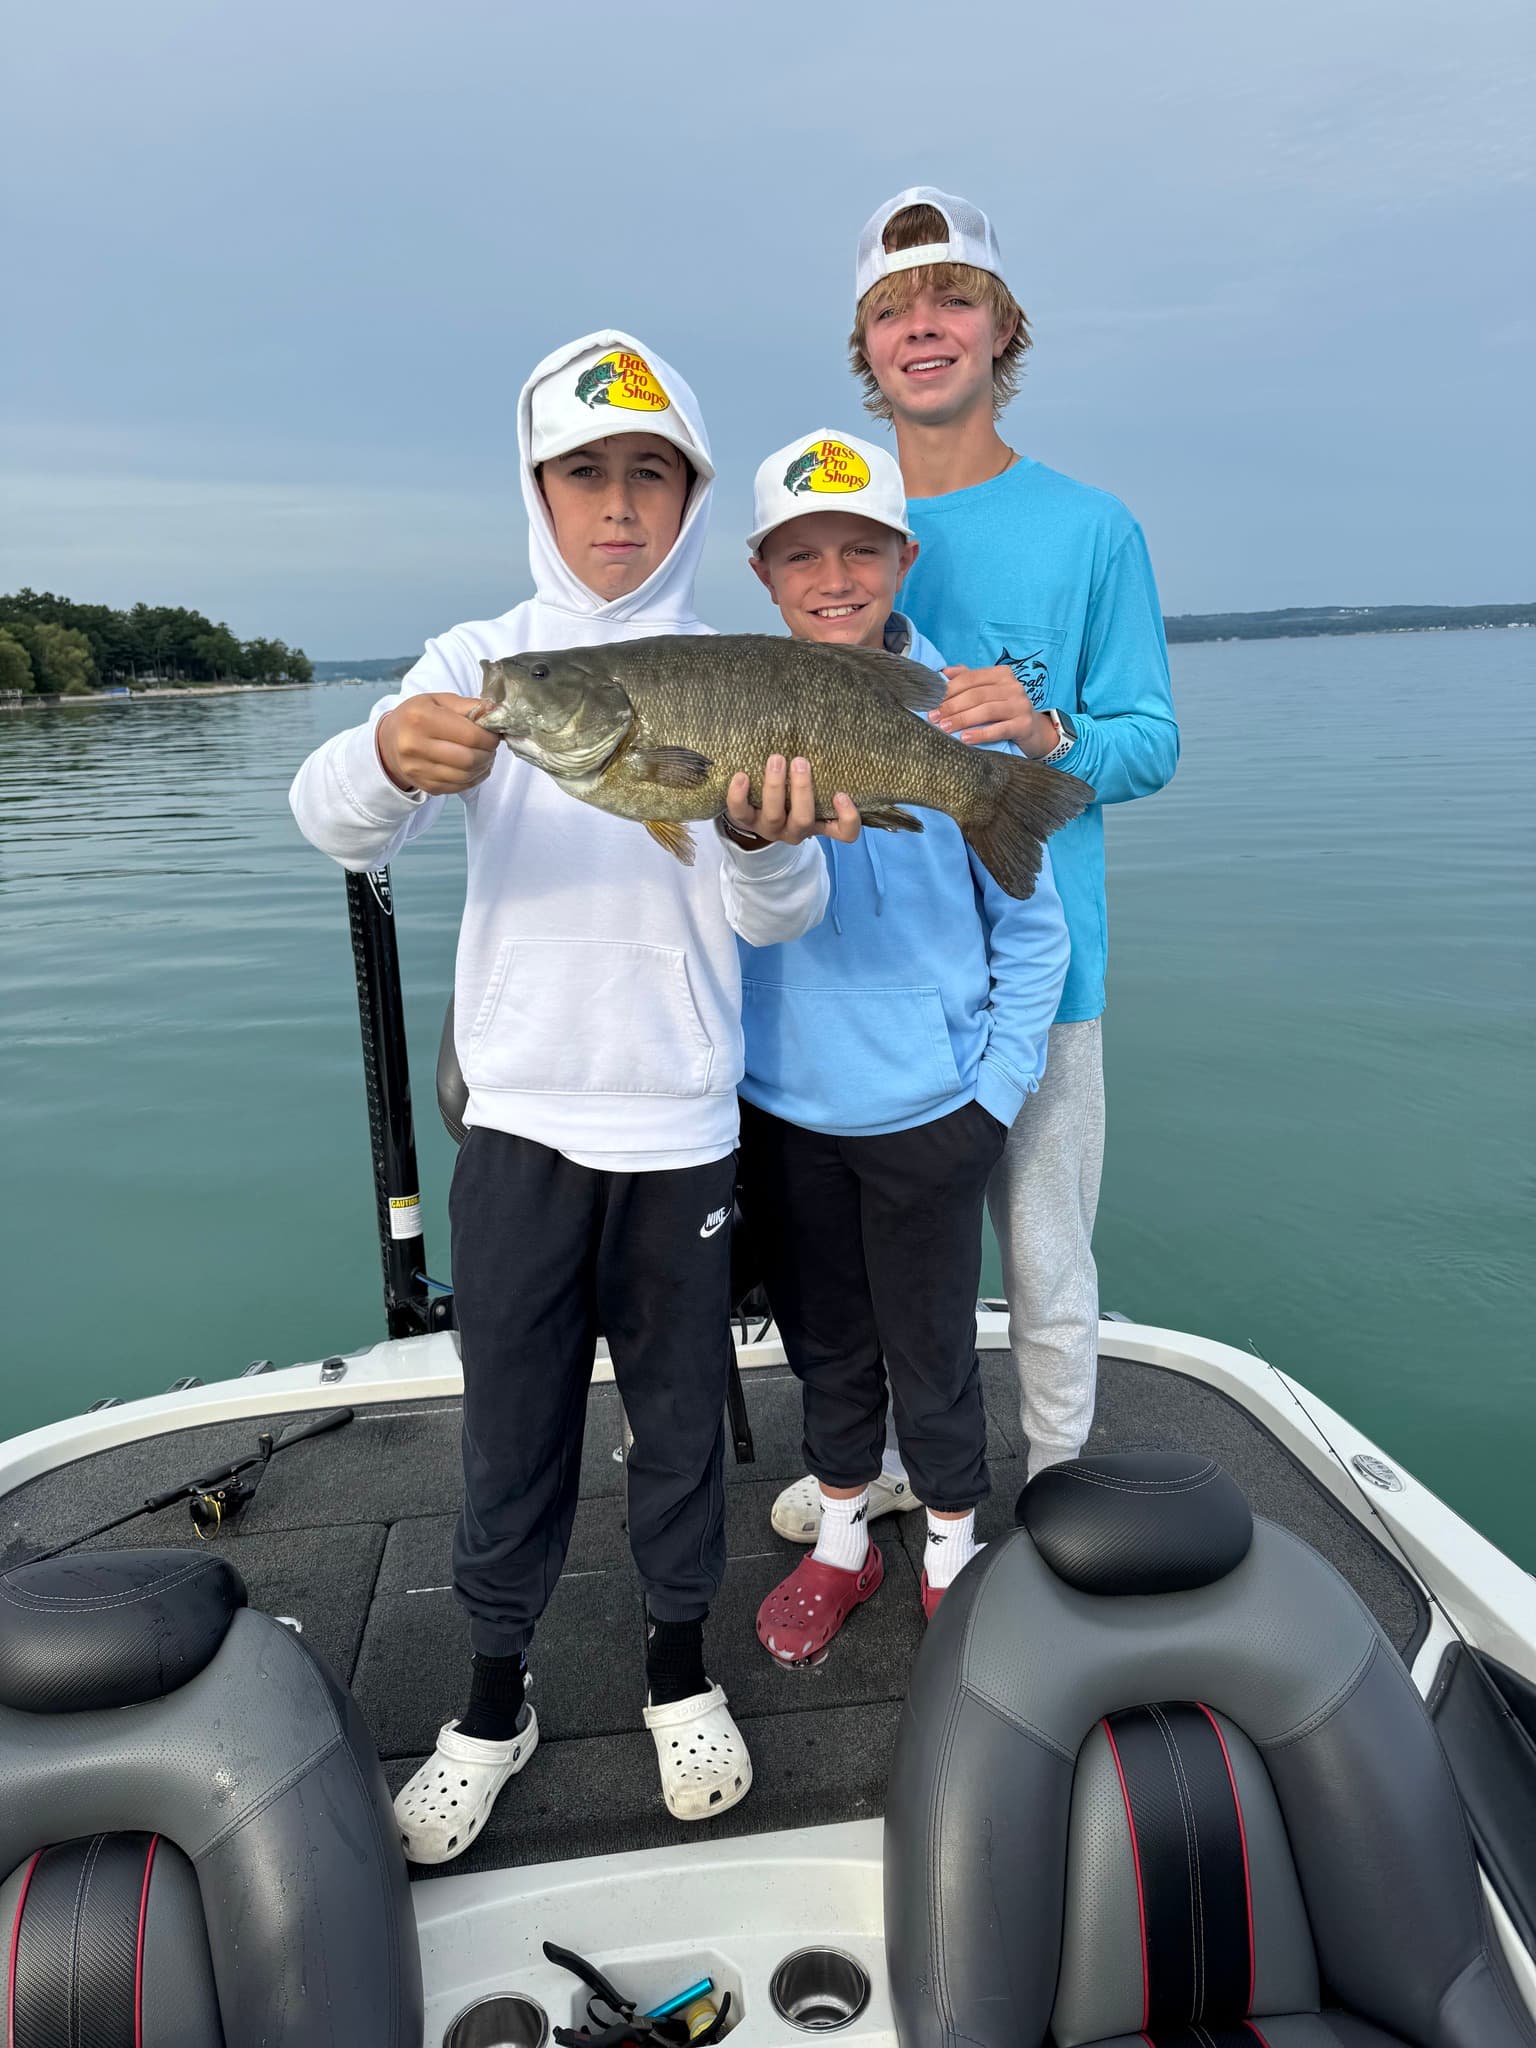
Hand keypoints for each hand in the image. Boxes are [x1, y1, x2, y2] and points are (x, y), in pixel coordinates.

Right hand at [376, 693, 501, 794]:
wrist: (389, 741)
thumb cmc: (417, 716)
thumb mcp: (438, 701)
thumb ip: (468, 706)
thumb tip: (496, 712)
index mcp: (420, 718)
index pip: (470, 735)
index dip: (489, 737)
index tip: (494, 733)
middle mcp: (415, 746)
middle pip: (469, 759)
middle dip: (488, 753)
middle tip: (491, 746)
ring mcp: (417, 769)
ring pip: (466, 775)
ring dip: (483, 766)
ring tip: (484, 755)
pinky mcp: (424, 785)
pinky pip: (459, 787)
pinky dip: (474, 778)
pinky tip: (475, 767)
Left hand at [724, 755, 861, 847]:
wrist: (756, 812)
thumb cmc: (790, 795)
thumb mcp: (809, 789)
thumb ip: (820, 774)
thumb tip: (824, 736)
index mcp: (818, 823)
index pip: (844, 833)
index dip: (847, 818)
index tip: (840, 794)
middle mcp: (795, 830)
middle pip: (803, 820)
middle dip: (801, 790)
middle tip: (800, 761)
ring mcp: (770, 828)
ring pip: (774, 815)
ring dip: (774, 786)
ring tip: (776, 759)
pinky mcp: (746, 821)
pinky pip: (740, 812)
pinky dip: (739, 795)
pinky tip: (742, 776)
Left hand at [931, 665, 1056, 753]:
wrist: (1033, 730)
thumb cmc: (1004, 709)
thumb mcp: (988, 692)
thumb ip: (968, 680)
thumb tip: (944, 672)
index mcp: (1001, 674)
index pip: (970, 679)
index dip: (948, 690)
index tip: (930, 702)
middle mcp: (1013, 686)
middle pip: (976, 695)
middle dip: (951, 706)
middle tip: (933, 717)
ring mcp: (1020, 705)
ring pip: (986, 711)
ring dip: (962, 719)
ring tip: (944, 728)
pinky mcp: (1024, 725)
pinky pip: (999, 729)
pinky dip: (980, 734)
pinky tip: (964, 739)